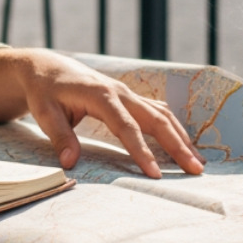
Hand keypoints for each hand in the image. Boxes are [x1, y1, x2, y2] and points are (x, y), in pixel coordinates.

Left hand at [0, 48, 204, 178]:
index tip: (155, 174)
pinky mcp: (129, 98)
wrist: (46, 67)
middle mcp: (120, 92)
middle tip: (196, 169)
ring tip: (198, 161)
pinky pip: (157, 111)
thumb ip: (59, 137)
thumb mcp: (44, 112)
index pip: (127, 127)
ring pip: (162, 114)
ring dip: (181, 137)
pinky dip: (173, 127)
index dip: (142, 151)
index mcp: (101, 95)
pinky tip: (183, 144)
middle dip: (177, 145)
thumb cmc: (44, 91)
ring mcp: (127, 93)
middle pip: (156, 119)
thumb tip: (70, 164)